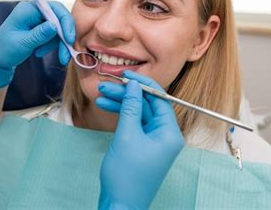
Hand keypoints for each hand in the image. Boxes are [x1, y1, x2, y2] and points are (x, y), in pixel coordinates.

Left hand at [0, 1, 73, 88]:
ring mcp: (38, 20)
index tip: (69, 38)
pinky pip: (53, 35)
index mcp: (28, 9)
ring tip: (41, 54)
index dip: (65, 22)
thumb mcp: (22, 43)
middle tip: (65, 55)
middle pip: (59, 19)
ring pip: (58, 29)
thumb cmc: (3, 50)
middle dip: (64, 37)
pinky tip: (39, 52)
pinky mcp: (40, 29)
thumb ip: (39, 34)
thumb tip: (54, 26)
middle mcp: (34, 11)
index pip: (54, 8)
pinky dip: (51, 45)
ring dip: (57, 44)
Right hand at [97, 71, 184, 208]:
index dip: (142, 84)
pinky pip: (133, 123)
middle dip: (126, 94)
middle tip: (106, 85)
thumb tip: (134, 85)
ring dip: (120, 103)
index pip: (160, 99)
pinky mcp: (142, 145)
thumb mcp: (127, 135)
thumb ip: (130, 107)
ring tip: (101, 95)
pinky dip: (120, 115)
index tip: (126, 74)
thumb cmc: (127, 175)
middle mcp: (165, 135)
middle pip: (146, 105)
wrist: (120, 204)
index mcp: (169, 133)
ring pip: (137, 113)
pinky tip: (106, 106)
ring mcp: (153, 140)